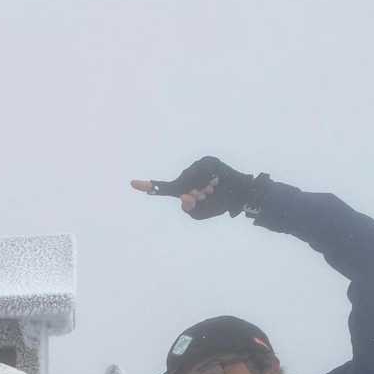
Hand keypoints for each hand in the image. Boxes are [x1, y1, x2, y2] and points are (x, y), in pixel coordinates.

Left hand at [130, 156, 259, 219]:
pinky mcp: (208, 160)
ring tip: (213, 189)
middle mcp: (188, 174)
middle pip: (179, 186)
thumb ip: (188, 209)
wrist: (240, 195)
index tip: (133, 184)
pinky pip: (201, 172)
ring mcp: (197, 165)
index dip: (150, 187)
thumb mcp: (199, 213)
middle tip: (206, 196)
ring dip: (200, 188)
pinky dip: (207, 181)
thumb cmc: (219, 204)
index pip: (164, 188)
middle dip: (191, 195)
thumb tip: (183, 195)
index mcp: (184, 187)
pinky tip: (216, 182)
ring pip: (189, 179)